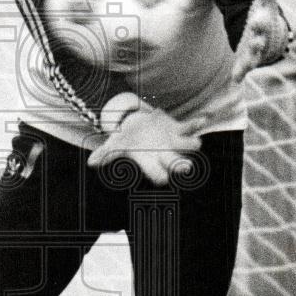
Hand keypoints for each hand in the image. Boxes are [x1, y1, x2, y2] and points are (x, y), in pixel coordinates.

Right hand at [87, 104, 203, 185]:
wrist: (138, 126)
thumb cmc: (126, 140)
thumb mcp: (114, 145)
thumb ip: (105, 154)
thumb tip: (91, 163)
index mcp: (151, 162)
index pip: (158, 175)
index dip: (160, 176)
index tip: (162, 177)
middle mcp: (166, 155)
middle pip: (176, 164)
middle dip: (181, 166)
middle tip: (185, 168)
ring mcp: (175, 142)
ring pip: (189, 146)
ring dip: (191, 143)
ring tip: (195, 141)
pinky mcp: (179, 128)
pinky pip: (191, 126)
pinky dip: (198, 122)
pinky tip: (205, 117)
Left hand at [232, 0, 291, 82]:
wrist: (267, 35)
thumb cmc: (263, 15)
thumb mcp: (263, 1)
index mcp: (262, 24)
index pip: (262, 22)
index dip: (260, 22)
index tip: (256, 20)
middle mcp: (260, 39)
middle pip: (259, 42)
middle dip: (257, 42)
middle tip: (255, 42)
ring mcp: (253, 52)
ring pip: (253, 57)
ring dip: (250, 61)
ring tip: (247, 66)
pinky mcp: (245, 60)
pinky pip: (243, 68)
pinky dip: (240, 74)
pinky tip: (235, 79)